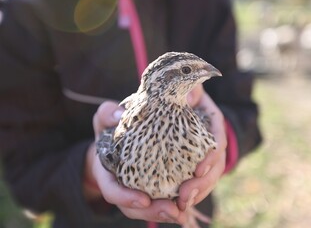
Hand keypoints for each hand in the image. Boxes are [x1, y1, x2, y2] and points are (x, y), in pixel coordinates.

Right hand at [84, 101, 186, 223]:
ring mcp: (137, 190)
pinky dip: (175, 206)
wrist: (118, 136)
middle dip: (153, 212)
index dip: (125, 198)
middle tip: (172, 210)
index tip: (143, 200)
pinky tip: (187, 209)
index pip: (112, 190)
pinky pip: (163, 201)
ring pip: (150, 209)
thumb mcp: (106, 118)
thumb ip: (108, 114)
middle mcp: (121, 186)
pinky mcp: (153, 187)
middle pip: (134, 208)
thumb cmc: (112, 126)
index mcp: (107, 172)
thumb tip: (119, 114)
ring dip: (167, 213)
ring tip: (183, 213)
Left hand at [178, 85, 226, 210]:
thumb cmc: (183, 94)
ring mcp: (207, 154)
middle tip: (185, 196)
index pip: (218, 142)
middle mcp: (214, 140)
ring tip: (181, 205)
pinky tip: (178, 204)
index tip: (198, 170)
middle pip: (215, 166)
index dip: (211, 157)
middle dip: (203, 183)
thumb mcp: (189, 88)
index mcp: (213, 122)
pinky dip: (191, 194)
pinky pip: (198, 182)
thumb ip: (191, 90)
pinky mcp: (197, 164)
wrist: (179, 100)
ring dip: (197, 193)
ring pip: (209, 178)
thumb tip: (188, 95)